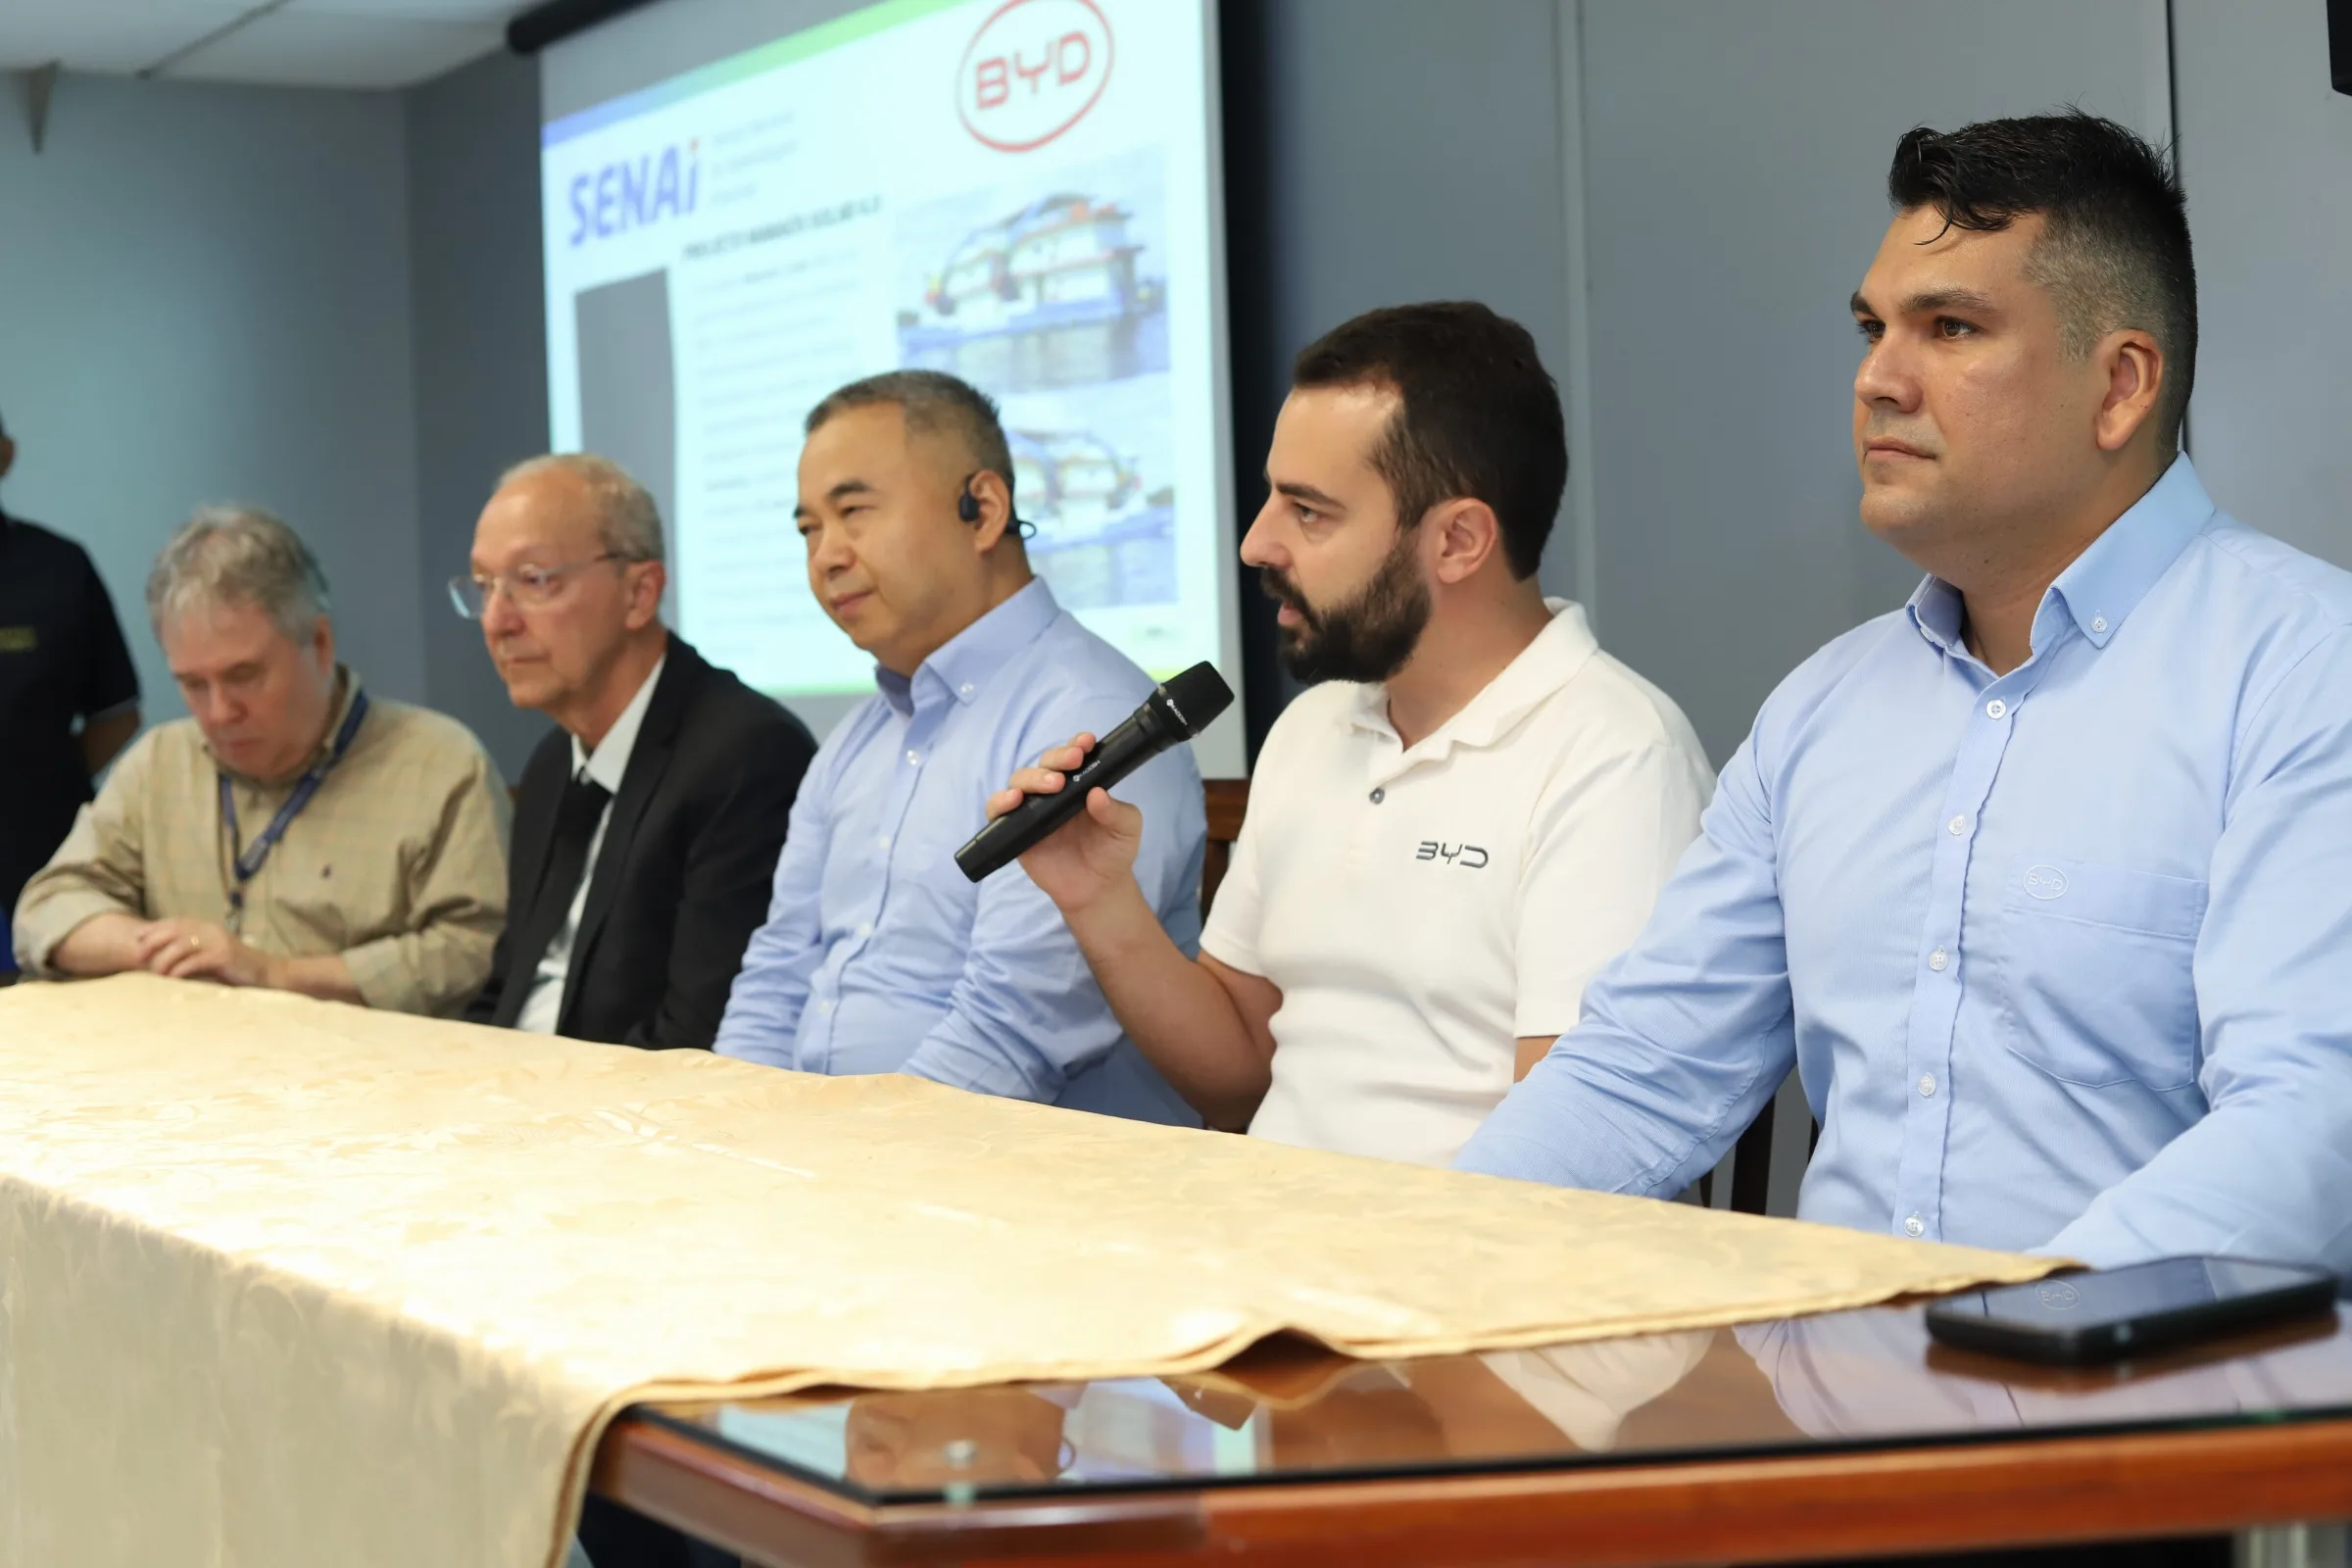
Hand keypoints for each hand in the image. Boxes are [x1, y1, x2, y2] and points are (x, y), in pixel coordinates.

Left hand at [133, 918, 277, 988]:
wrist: (268, 975)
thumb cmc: (236, 970)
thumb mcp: (211, 957)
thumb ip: (192, 953)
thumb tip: (161, 959)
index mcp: (208, 928)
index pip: (176, 922)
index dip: (154, 928)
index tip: (137, 938)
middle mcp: (212, 930)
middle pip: (176, 929)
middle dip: (153, 941)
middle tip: (139, 956)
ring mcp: (219, 942)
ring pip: (183, 944)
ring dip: (164, 958)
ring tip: (154, 972)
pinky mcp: (225, 956)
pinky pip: (197, 960)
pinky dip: (181, 969)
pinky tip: (172, 978)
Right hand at [983, 732, 1144, 912]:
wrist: (1096, 890)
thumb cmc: (1112, 853)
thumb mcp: (1126, 830)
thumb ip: (1117, 812)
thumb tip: (1097, 794)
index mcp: (1080, 784)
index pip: (1072, 756)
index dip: (1076, 745)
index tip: (1086, 742)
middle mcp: (1053, 792)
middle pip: (1044, 763)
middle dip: (1057, 758)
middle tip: (1072, 762)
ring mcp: (1032, 809)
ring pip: (1020, 780)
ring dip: (1033, 777)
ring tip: (1052, 785)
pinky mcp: (1015, 830)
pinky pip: (998, 811)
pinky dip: (1000, 801)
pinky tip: (1013, 800)